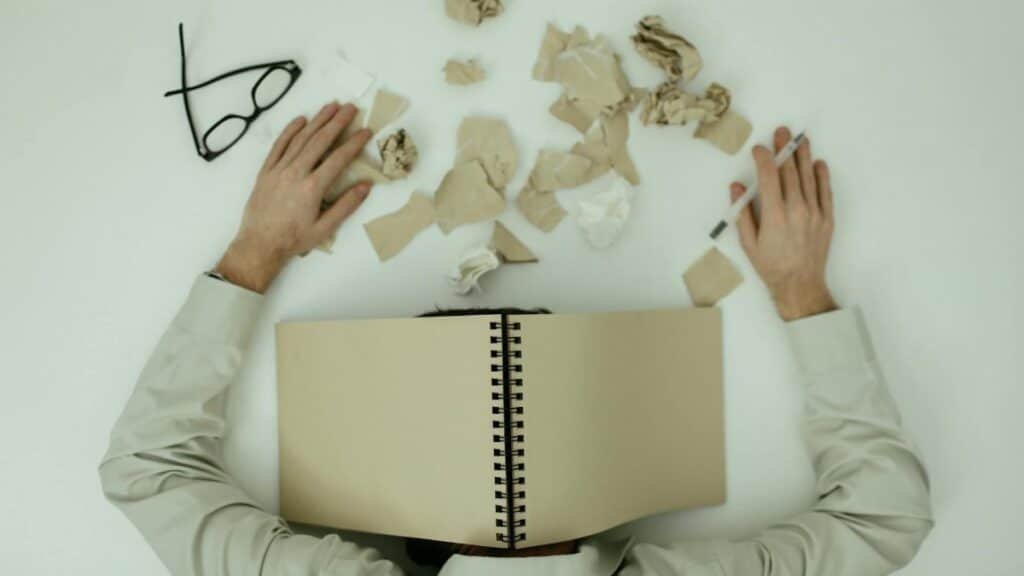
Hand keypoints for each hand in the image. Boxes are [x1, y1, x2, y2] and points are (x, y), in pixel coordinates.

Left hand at [215, 102, 372, 292]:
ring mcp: (278, 170)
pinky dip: (290, 131)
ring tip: (330, 106)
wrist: (259, 244)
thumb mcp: (324, 228)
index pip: (338, 159)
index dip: (353, 143)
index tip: (365, 131)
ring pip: (300, 139)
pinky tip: (300, 120)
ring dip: (317, 120)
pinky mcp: (265, 171)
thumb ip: (346, 205)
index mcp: (312, 188)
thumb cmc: (293, 239)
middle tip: (350, 108)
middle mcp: (295, 173)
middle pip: (320, 141)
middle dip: (337, 122)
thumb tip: (365, 186)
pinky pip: (278, 145)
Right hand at [731, 126, 836, 320]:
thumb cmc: (770, 266)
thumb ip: (742, 212)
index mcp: (774, 215)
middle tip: (782, 132)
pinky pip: (825, 191)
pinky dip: (821, 175)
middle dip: (785, 149)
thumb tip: (737, 187)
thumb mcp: (748, 242)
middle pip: (790, 171)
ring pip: (808, 177)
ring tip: (800, 140)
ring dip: (803, 156)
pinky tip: (818, 163)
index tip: (759, 149)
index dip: (764, 158)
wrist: (800, 284)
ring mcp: (814, 213)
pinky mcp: (827, 218)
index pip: (769, 177)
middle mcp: (796, 210)